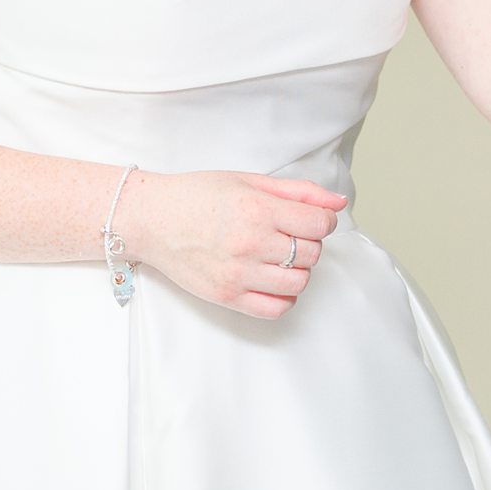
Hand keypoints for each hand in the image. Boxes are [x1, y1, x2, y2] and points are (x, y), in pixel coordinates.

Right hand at [119, 170, 346, 320]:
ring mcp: (238, 273)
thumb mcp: (250, 181)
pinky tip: (273, 280)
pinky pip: (276, 308)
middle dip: (309, 242)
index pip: (319, 224)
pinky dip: (284, 297)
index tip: (312, 219)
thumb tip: (338, 203)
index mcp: (257, 209)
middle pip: (311, 253)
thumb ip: (299, 192)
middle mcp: (250, 243)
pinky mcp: (226, 296)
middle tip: (288, 234)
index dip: (323, 221)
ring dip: (298, 269)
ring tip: (279, 256)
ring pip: (298, 282)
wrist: (152, 218)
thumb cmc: (198, 195)